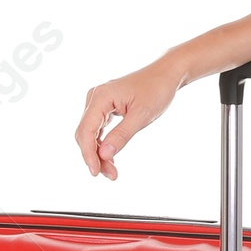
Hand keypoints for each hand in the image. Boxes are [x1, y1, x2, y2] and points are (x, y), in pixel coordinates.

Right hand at [75, 58, 183, 179]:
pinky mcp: (103, 107)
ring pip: (90, 134)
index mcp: (101, 97)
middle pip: (85, 134)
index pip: (86, 130)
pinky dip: (102, 145)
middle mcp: (94, 97)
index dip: (88, 153)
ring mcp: (97, 102)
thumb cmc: (156, 90)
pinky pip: (97, 129)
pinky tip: (110, 158)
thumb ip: (122, 135)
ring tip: (112, 172)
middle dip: (94, 157)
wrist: (165, 74)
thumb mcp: (142, 116)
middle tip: (111, 175)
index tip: (95, 172)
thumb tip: (104, 155)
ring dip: (98, 153)